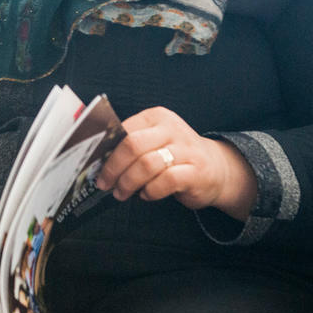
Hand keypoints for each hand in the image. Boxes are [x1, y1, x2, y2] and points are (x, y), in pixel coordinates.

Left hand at [94, 106, 256, 220]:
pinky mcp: (196, 171)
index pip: (124, 131)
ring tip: (122, 193)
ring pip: (147, 165)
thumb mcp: (155, 142)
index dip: (106, 151)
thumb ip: (131, 146)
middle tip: (105, 184)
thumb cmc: (176, 156)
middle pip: (133, 146)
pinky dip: (151, 191)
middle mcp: (171, 129)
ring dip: (129, 183)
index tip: (95, 168)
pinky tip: (146, 195)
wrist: (217, 168)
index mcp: (157, 117)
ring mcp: (186, 149)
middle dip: (114, 168)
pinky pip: (166, 181)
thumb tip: (99, 162)